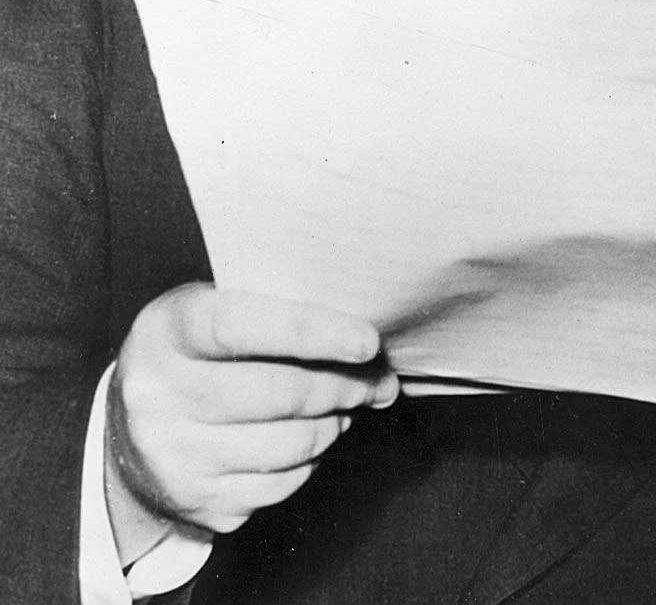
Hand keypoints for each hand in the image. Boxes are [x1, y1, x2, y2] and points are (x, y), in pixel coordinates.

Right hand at [104, 283, 397, 559]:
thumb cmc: (195, 350)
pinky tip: (312, 435)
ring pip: (289, 445)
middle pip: (279, 394)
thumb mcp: (215, 306)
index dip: (311, 332)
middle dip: (345, 385)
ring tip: (345, 403)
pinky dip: (311, 459)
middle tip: (377, 377)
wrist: (126, 427)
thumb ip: (279, 311)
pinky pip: (281, 485)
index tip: (368, 341)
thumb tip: (370, 347)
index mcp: (167, 331)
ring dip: (335, 422)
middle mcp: (160, 396)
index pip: (241, 327)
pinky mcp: (196, 502)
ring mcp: (174, 457)